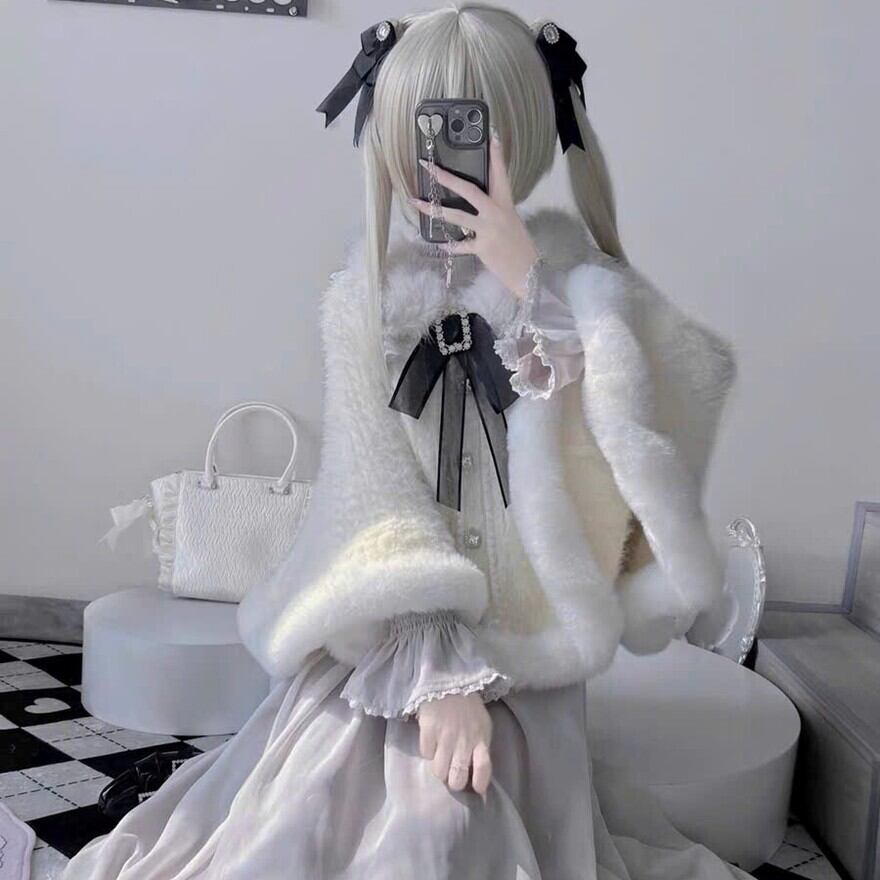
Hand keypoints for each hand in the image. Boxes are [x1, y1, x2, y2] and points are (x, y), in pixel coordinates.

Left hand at [410, 130, 538, 298]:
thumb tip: (474, 202)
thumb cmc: (519, 247)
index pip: (500, 175)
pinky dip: (450, 244)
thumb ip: (494, 210)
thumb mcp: (511, 222)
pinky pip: (460, 245)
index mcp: (506, 204)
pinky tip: (440, 243)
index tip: (490, 136)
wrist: (529, 272)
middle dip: (446, 178)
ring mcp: (488, 230)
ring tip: (416, 202)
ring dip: (433, 209)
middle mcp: (497, 213)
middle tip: (429, 167)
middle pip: (469, 190)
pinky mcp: (482, 248)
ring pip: (456, 215)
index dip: (495, 156)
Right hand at [417, 692, 492, 796]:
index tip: (477, 789)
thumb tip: (477, 769)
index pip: (483, 769)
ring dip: (440, 770)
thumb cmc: (468, 705)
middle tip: (453, 774)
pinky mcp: (428, 732)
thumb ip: (480, 745)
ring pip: (439, 772)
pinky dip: (429, 752)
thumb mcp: (482, 724)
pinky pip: (426, 754)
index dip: (480, 783)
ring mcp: (445, 738)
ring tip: (441, 760)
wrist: (448, 681)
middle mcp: (464, 743)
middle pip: (458, 778)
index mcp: (481, 739)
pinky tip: (432, 742)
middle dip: (455, 782)